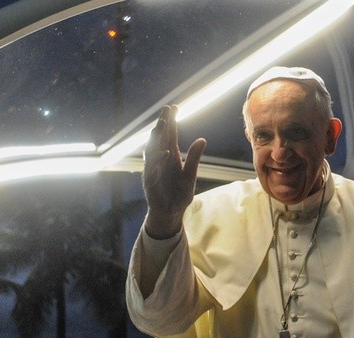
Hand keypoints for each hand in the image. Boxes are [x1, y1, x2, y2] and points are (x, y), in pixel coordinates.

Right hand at [142, 105, 205, 238]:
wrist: (171, 213)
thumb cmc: (180, 193)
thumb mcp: (190, 174)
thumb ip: (194, 158)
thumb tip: (202, 140)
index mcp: (170, 156)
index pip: (169, 134)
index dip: (170, 120)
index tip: (174, 107)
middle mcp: (160, 160)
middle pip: (159, 138)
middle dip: (162, 124)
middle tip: (167, 110)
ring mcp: (153, 170)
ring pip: (153, 150)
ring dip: (157, 137)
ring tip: (162, 125)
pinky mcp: (151, 182)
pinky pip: (153, 169)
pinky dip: (159, 161)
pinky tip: (166, 153)